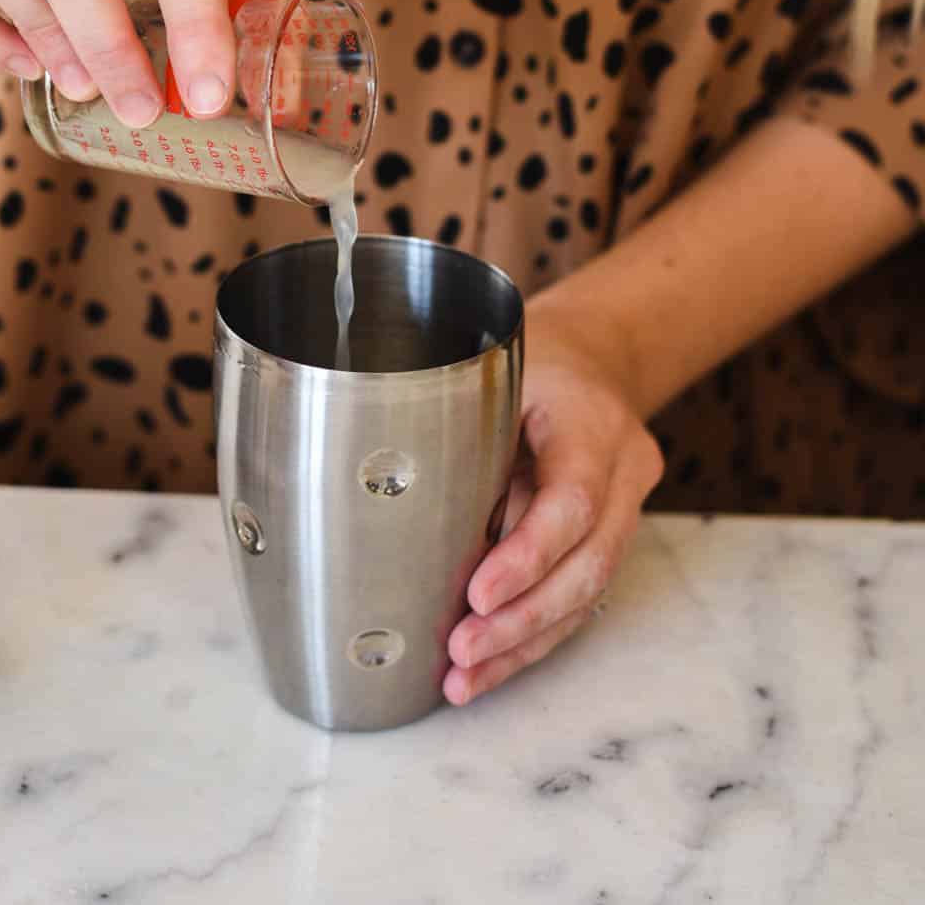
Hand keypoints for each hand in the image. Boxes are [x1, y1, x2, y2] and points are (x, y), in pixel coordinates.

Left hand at [445, 333, 662, 704]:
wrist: (596, 356)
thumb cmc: (534, 360)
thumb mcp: (497, 372)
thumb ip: (469, 433)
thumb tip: (407, 509)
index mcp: (594, 423)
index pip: (573, 502)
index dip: (528, 556)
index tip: (478, 595)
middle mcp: (625, 470)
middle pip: (588, 563)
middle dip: (522, 618)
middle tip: (462, 651)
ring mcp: (627, 508)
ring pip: (587, 593)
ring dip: (523, 643)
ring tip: (464, 679)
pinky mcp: (611, 537)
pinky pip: (579, 597)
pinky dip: (532, 635)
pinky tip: (488, 666)